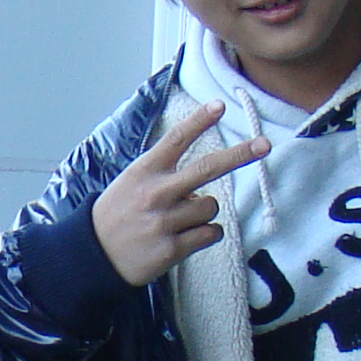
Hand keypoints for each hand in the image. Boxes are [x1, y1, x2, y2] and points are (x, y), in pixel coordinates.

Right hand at [91, 103, 268, 287]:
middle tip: (265, 145)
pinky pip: (210, 233)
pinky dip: (206, 233)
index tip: (219, 105)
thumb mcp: (132, 181)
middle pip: (207, 168)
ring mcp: (164, 222)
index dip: (199, 120)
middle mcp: (156, 193)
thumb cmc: (119, 213)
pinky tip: (187, 236)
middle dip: (240, 154)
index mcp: (144, 171)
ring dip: (204, 212)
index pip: (176, 139)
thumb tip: (205, 174)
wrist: (94, 256)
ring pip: (211, 207)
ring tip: (180, 220)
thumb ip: (164, 172)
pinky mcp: (172, 249)